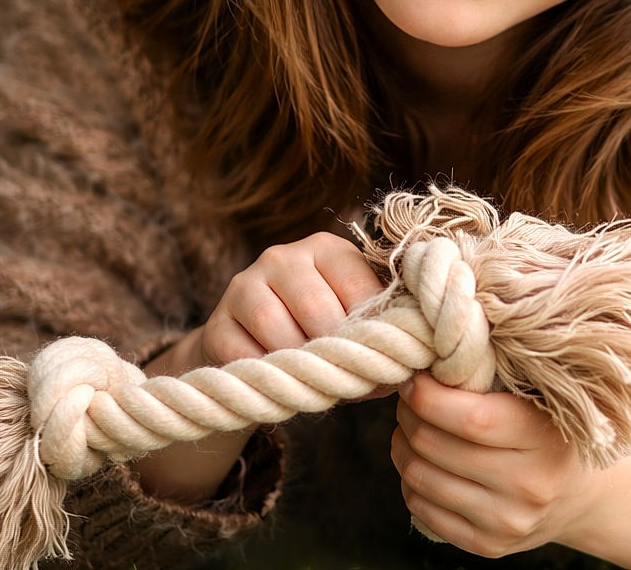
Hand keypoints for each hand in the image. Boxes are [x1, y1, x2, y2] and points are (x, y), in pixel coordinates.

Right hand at [136, 231, 383, 503]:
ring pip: (279, 331)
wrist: (254, 349)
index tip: (383, 361)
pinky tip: (280, 383)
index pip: (358, 287)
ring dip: (302, 367)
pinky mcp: (217, 322)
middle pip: (318, 309)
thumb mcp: (351, 322)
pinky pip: (245, 358)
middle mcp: (283, 256)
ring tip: (316, 381)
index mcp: (327, 248)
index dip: (373, 333)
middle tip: (347, 378)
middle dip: (337, 353)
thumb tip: (414, 361)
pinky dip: (268, 379)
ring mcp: (244, 284)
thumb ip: (379, 331)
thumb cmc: (320, 334)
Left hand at [391, 373, 603, 557]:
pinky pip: (422, 510)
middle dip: (408, 414)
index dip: (429, 396)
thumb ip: (492, 378)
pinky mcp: (488, 546)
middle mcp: (527, 486)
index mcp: (542, 437)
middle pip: (435, 445)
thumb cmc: (548, 429)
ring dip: (402, 445)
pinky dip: (409, 480)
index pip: (471, 418)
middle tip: (408, 396)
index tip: (415, 376)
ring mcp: (507, 522)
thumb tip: (431, 358)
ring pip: (420, 478)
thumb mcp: (538, 398)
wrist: (580, 495)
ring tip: (408, 425)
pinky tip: (419, 458)